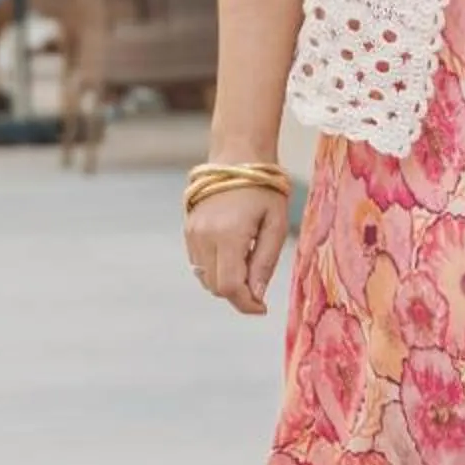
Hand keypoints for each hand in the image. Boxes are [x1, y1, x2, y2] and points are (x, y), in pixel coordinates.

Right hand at [186, 185, 287, 315]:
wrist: (238, 156)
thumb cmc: (264, 189)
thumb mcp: (276, 226)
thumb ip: (264, 263)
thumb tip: (256, 296)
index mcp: (229, 235)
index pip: (229, 286)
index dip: (245, 304)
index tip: (262, 308)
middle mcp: (204, 236)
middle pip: (215, 287)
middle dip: (238, 293)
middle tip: (258, 278)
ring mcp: (192, 233)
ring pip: (205, 278)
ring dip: (225, 281)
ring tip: (246, 259)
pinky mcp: (188, 230)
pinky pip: (199, 263)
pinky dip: (215, 268)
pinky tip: (233, 251)